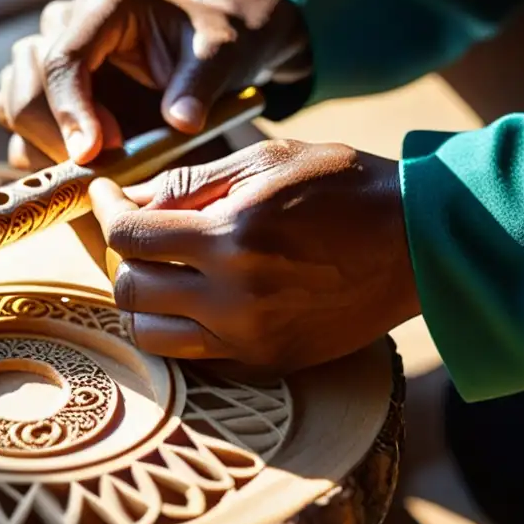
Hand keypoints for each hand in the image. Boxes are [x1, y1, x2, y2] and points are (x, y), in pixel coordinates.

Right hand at [0, 0, 307, 169]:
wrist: (205, 55)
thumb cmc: (211, 49)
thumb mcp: (221, 58)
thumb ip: (200, 86)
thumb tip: (180, 120)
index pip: (64, 56)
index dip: (70, 110)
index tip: (90, 153)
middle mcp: (67, 20)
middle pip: (27, 79)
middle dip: (55, 131)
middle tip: (102, 165)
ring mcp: (48, 51)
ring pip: (11, 99)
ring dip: (43, 141)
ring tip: (94, 164)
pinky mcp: (43, 85)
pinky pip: (18, 122)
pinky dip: (40, 149)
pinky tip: (82, 163)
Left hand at [88, 139, 420, 371]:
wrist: (418, 245)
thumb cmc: (344, 188)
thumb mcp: (264, 163)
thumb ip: (189, 183)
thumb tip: (128, 198)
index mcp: (232, 236)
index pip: (129, 235)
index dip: (105, 210)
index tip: (106, 196)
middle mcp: (235, 296)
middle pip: (129, 288)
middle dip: (120, 255)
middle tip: (136, 231)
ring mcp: (250, 337)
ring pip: (150, 334)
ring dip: (142, 299)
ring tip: (162, 269)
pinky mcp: (267, 361)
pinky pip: (193, 354)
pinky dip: (178, 326)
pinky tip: (195, 295)